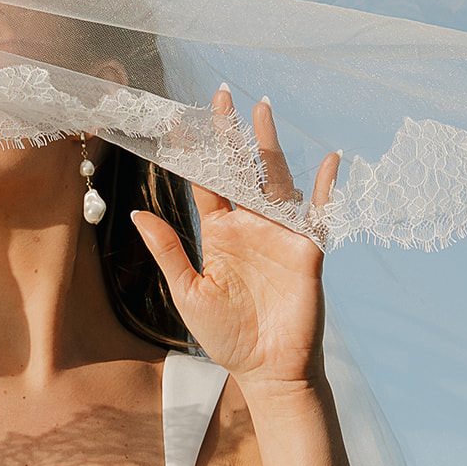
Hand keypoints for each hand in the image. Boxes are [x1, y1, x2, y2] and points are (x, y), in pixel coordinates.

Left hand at [131, 88, 339, 387]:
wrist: (266, 370)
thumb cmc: (226, 335)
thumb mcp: (188, 292)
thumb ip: (167, 251)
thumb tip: (137, 212)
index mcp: (219, 233)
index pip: (203, 183)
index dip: (191, 153)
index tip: (175, 120)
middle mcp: (250, 225)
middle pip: (240, 170)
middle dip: (230, 134)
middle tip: (220, 95)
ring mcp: (280, 235)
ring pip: (274, 181)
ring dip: (269, 146)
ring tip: (261, 109)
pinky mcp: (307, 251)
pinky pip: (320, 214)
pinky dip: (326, 188)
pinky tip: (330, 159)